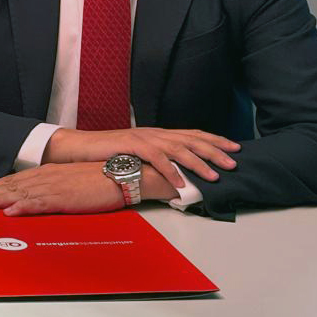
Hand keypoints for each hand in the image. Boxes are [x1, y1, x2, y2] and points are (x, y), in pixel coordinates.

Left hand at [0, 163, 125, 215]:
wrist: (121, 174)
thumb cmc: (100, 179)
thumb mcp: (71, 182)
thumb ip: (52, 189)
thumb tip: (36, 199)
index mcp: (48, 173)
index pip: (15, 180)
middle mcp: (47, 177)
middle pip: (11, 186)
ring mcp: (54, 186)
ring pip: (19, 194)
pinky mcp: (64, 198)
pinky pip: (39, 203)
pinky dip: (23, 207)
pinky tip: (10, 212)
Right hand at [44, 126, 239, 188]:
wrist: (81, 148)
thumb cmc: (109, 154)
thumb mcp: (138, 155)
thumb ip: (156, 160)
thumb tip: (178, 173)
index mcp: (158, 134)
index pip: (193, 134)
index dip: (215, 140)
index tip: (235, 148)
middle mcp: (155, 133)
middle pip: (191, 140)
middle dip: (215, 151)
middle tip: (234, 162)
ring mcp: (144, 138)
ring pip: (178, 148)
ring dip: (198, 163)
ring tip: (214, 175)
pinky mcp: (132, 146)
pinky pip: (155, 159)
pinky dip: (170, 171)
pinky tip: (180, 183)